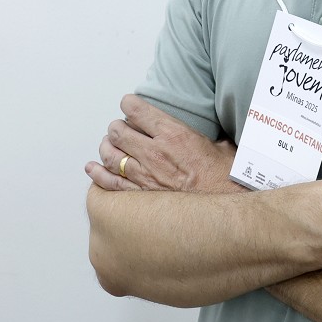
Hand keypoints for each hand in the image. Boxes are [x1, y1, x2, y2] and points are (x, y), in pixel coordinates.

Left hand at [85, 95, 245, 194]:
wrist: (224, 217)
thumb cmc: (227, 185)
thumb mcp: (224, 150)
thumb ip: (212, 140)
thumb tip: (216, 138)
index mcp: (175, 136)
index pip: (139, 111)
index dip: (130, 104)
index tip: (129, 104)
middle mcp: (155, 154)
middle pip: (119, 131)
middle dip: (117, 127)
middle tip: (120, 127)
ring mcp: (144, 177)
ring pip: (110, 155)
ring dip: (106, 147)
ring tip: (108, 144)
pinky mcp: (140, 199)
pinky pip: (109, 184)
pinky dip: (98, 174)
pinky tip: (94, 168)